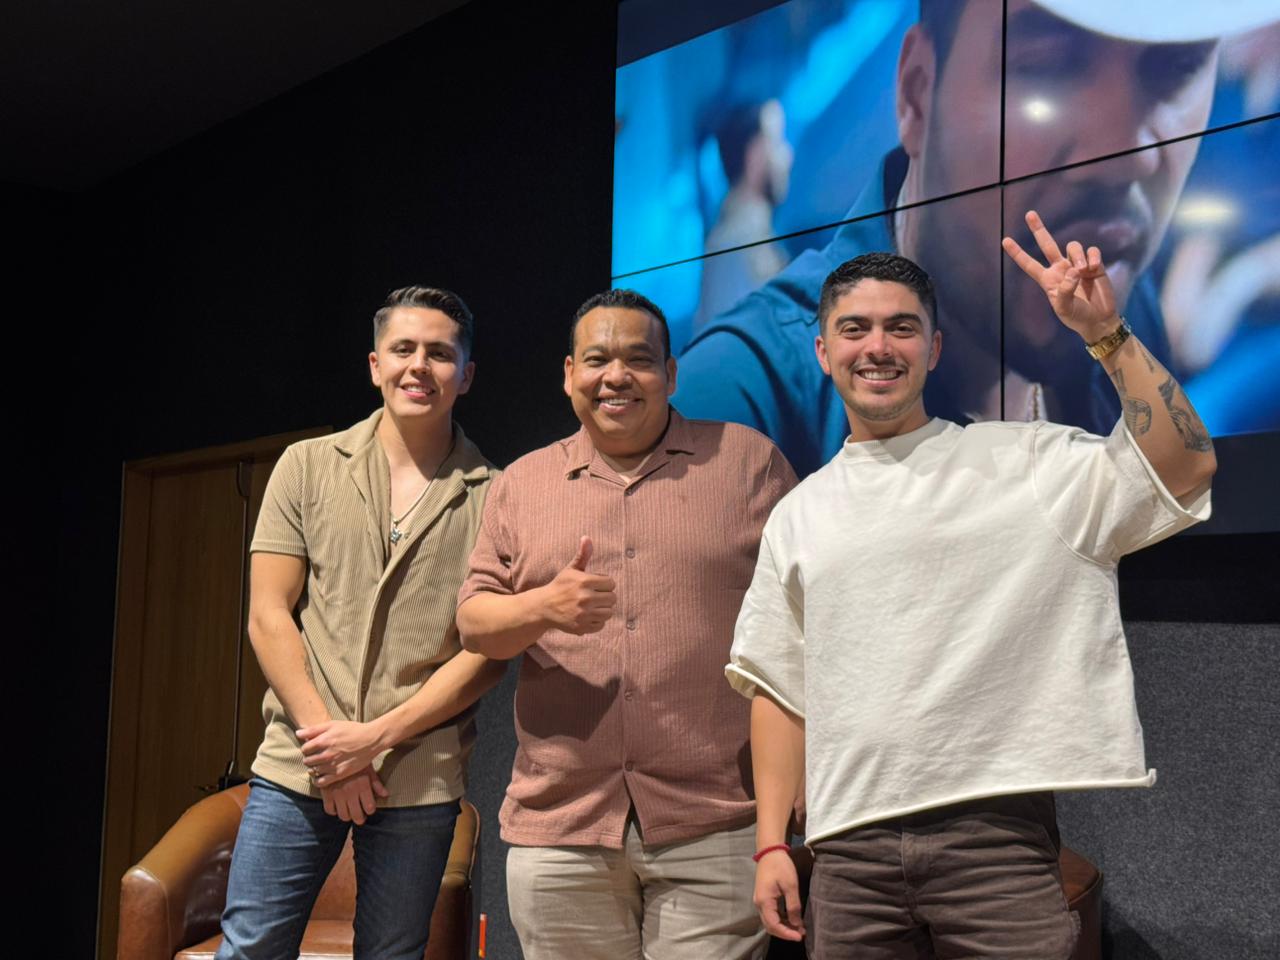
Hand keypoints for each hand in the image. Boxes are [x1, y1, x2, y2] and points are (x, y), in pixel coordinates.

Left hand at [298, 720, 386, 786]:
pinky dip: (317, 780)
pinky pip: (321, 782)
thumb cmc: (352, 730)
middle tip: (314, 756)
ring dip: (313, 768)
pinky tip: (320, 776)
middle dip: (309, 758)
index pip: (304, 749)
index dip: (306, 748)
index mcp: (324, 740)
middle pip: (307, 760)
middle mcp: (327, 754)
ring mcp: (333, 765)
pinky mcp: (340, 774)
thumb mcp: (333, 724)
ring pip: (313, 771)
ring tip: (318, 764)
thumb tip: (298, 733)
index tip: (311, 748)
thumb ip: (314, 729)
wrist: (371, 740)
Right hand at [319, 765, 388, 824]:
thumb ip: (376, 783)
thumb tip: (385, 794)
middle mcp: (350, 791)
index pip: (370, 808)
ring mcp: (337, 793)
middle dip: (360, 819)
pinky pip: (329, 810)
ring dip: (347, 816)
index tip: (369, 809)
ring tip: (349, 813)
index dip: (370, 811)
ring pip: (343, 815)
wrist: (333, 751)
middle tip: (360, 817)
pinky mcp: (326, 792)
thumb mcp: (367, 768)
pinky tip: (337, 807)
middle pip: (357, 815)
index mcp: (363, 785)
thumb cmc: (354, 759)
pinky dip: (333, 811)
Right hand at [537, 536, 615, 634]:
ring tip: (592, 606)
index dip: (605, 584)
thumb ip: (582, 555)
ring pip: (609, 612)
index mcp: (584, 582)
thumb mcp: (571, 569)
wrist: (544, 607)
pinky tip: (587, 616)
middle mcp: (585, 598)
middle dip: (605, 597)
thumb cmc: (560, 586)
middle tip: (594, 596)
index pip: (611, 583)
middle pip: (612, 598)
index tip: (596, 585)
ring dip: (603, 609)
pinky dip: (596, 621)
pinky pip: (601, 625)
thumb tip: (587, 537)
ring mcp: (583, 614)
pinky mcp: (582, 627)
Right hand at [753, 847, 803, 941]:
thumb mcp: (790, 885)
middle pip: (770, 926)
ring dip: (783, 927)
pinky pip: (771, 914)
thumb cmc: (780, 866)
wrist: (769, 851)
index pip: (774, 925)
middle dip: (785, 933)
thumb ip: (793, 906)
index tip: (800, 936)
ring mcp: (760, 901)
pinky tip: (792, 919)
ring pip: (770, 921)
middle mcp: (759, 904)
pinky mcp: (763, 898)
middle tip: (800, 934)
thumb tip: (796, 924)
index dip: (787, 934)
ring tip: (799, 928)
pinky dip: (781, 920)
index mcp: (764, 901)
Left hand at [1002, 209, 1118, 341]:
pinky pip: (1091, 251)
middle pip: (1047, 244)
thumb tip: (1073, 270)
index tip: (1004, 241)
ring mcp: (1077, 265)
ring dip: (1077, 255)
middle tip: (1029, 214)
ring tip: (1084, 270)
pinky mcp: (1094, 264)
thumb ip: (1065, 291)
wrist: (1099, 320)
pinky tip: (1093, 268)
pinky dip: (1092, 257)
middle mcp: (1060, 269)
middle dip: (1038, 229)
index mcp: (1047, 280)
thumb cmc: (1077, 317)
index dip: (1017, 253)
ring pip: (1072, 246)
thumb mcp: (1064, 309)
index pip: (1029, 264)